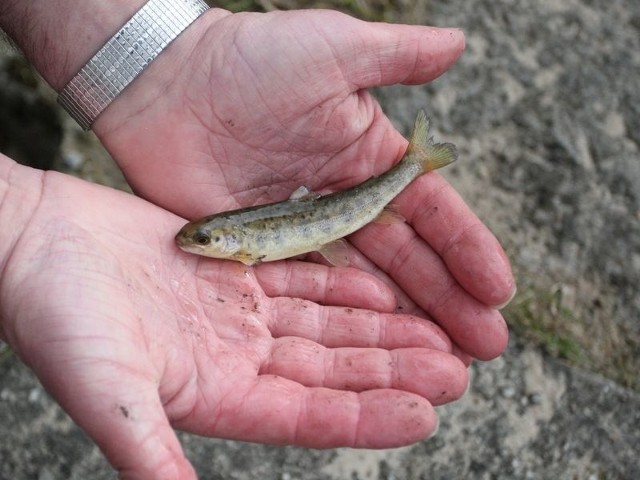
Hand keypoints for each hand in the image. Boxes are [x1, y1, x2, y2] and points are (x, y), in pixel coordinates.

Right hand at [0, 157, 466, 478]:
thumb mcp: (105, 390)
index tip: (426, 413)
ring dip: (380, 328)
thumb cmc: (55, 316)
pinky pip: (300, 276)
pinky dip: (341, 283)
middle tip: (457, 367)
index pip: (309, 414)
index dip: (368, 416)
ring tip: (436, 330)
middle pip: (332, 369)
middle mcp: (235, 356)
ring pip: (326, 323)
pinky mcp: (233, 267)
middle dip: (393, 369)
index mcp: (214, 395)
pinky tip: (381, 289)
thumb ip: (152, 453)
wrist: (33, 242)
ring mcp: (237, 311)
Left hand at [95, 9, 514, 359]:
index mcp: (367, 159)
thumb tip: (460, 43)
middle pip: (405, 260)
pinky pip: (308, 289)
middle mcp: (341, 201)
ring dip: (403, 322)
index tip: (498, 290)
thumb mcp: (335, 48)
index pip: (430, 212)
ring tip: (442, 362)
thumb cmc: (252, 58)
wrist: (169, 81)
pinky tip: (369, 349)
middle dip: (448, 302)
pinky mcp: (261, 249)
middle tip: (486, 346)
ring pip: (362, 284)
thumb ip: (398, 55)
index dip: (466, 250)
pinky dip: (339, 318)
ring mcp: (301, 230)